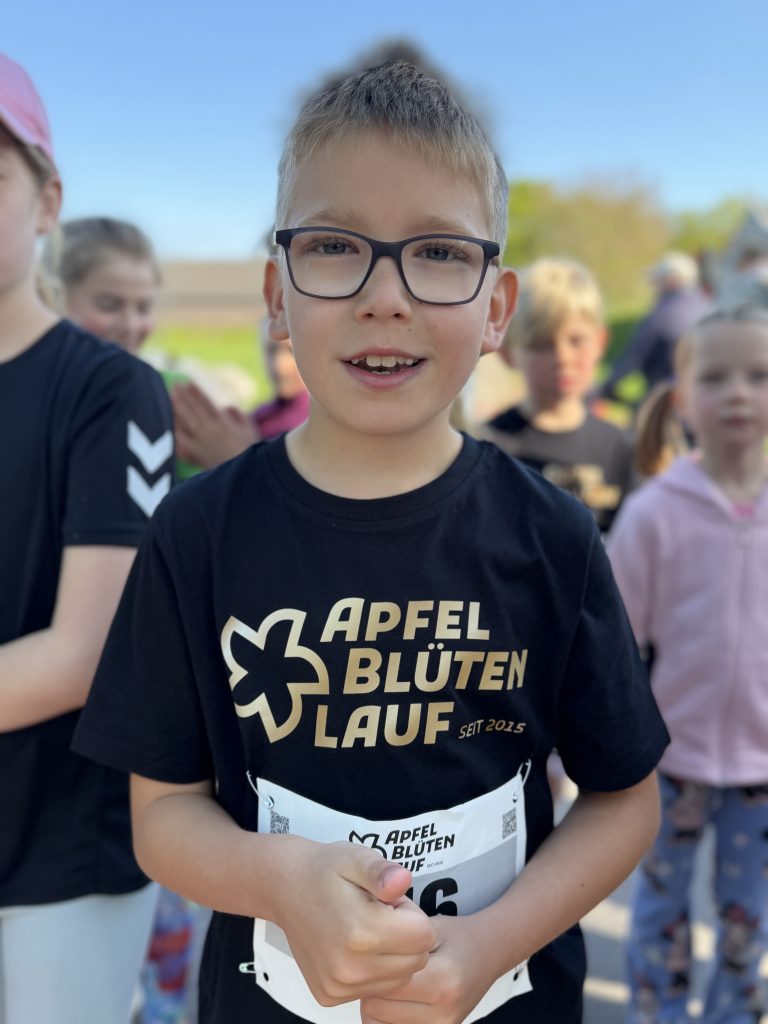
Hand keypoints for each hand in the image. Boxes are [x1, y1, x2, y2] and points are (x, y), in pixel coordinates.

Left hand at [171, 381, 257, 468]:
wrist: (244, 476)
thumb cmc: (250, 452)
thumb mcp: (249, 430)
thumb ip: (238, 416)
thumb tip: (225, 408)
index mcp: (221, 423)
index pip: (205, 403)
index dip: (196, 392)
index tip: (187, 382)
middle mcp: (208, 431)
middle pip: (191, 410)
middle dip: (182, 396)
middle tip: (173, 385)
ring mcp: (199, 444)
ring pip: (183, 423)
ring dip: (174, 410)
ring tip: (167, 400)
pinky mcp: (195, 456)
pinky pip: (180, 442)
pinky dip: (174, 432)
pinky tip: (168, 425)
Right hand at [273, 840, 436, 1006]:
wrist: (285, 888)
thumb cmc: (325, 870)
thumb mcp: (356, 857)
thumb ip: (382, 871)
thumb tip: (404, 880)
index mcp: (361, 931)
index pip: (425, 935)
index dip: (411, 913)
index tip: (388, 900)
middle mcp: (349, 968)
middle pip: (416, 960)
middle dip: (406, 935)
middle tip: (377, 912)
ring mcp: (338, 986)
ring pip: (399, 978)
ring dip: (393, 954)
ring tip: (366, 927)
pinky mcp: (330, 996)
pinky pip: (376, 988)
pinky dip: (375, 969)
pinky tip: (354, 946)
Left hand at [360, 914, 497, 1023]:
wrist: (490, 953)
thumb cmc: (457, 937)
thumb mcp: (429, 926)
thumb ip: (398, 939)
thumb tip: (359, 949)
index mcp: (443, 980)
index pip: (385, 984)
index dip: (371, 967)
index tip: (372, 953)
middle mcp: (444, 1012)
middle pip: (376, 1009)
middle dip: (370, 987)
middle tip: (378, 966)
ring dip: (374, 1006)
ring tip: (387, 983)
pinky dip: (385, 1018)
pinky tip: (394, 1000)